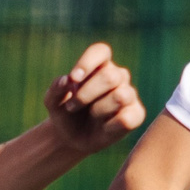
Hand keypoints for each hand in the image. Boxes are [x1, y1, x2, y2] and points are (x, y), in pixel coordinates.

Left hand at [42, 42, 144, 156]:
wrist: (72, 138)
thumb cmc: (65, 113)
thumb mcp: (52, 102)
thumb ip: (56, 88)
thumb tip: (67, 80)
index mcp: (99, 65)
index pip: (101, 51)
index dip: (88, 62)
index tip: (73, 79)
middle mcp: (118, 76)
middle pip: (110, 76)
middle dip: (86, 94)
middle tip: (72, 106)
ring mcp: (129, 95)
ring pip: (121, 96)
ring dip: (98, 110)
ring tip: (91, 116)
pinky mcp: (136, 114)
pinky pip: (127, 118)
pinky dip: (110, 126)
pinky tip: (103, 128)